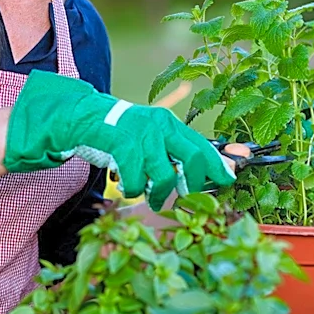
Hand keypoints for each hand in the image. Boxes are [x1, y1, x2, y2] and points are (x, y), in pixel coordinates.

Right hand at [4, 71, 235, 210]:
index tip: (229, 182)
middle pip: (192, 160)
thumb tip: (211, 169)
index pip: (201, 146)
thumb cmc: (122, 135)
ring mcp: (141, 134)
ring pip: (164, 176)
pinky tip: (128, 186)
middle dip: (192, 185)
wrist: (85, 119)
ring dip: (156, 193)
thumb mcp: (151, 139)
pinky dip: (134, 189)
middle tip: (183, 195)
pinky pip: (137, 179)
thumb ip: (175, 152)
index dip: (217, 167)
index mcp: (169, 124)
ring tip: (148, 195)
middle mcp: (160, 126)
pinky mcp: (123, 144)